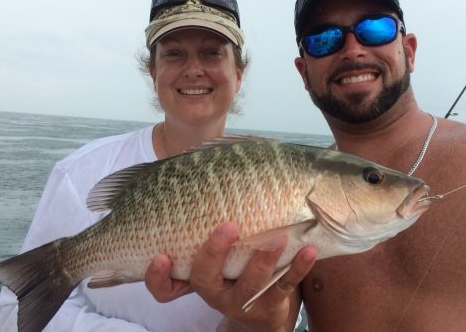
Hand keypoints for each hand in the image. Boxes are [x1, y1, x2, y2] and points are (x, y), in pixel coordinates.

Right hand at [145, 221, 316, 331]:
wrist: (266, 308)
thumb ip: (203, 214)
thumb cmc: (233, 262)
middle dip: (213, 252)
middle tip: (227, 225)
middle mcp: (215, 289)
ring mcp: (245, 298)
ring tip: (277, 236)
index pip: (166, 284)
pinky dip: (298, 267)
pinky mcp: (274, 299)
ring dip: (262, 258)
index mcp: (194, 275)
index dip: (157, 275)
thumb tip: (202, 156)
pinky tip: (308, 250)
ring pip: (248, 285)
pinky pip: (286, 285)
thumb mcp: (215, 248)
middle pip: (204, 279)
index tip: (160, 255)